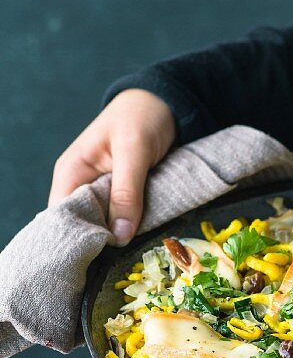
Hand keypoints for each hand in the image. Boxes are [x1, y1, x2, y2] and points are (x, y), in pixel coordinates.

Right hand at [49, 89, 175, 244]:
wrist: (164, 102)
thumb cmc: (142, 117)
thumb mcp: (134, 151)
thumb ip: (126, 192)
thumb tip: (119, 237)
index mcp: (71, 172)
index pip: (62, 217)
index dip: (78, 238)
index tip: (101, 254)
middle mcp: (81, 184)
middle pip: (82, 225)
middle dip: (100, 241)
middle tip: (122, 255)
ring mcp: (101, 190)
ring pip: (103, 223)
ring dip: (118, 233)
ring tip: (132, 249)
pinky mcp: (120, 193)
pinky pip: (120, 216)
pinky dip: (130, 224)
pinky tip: (141, 235)